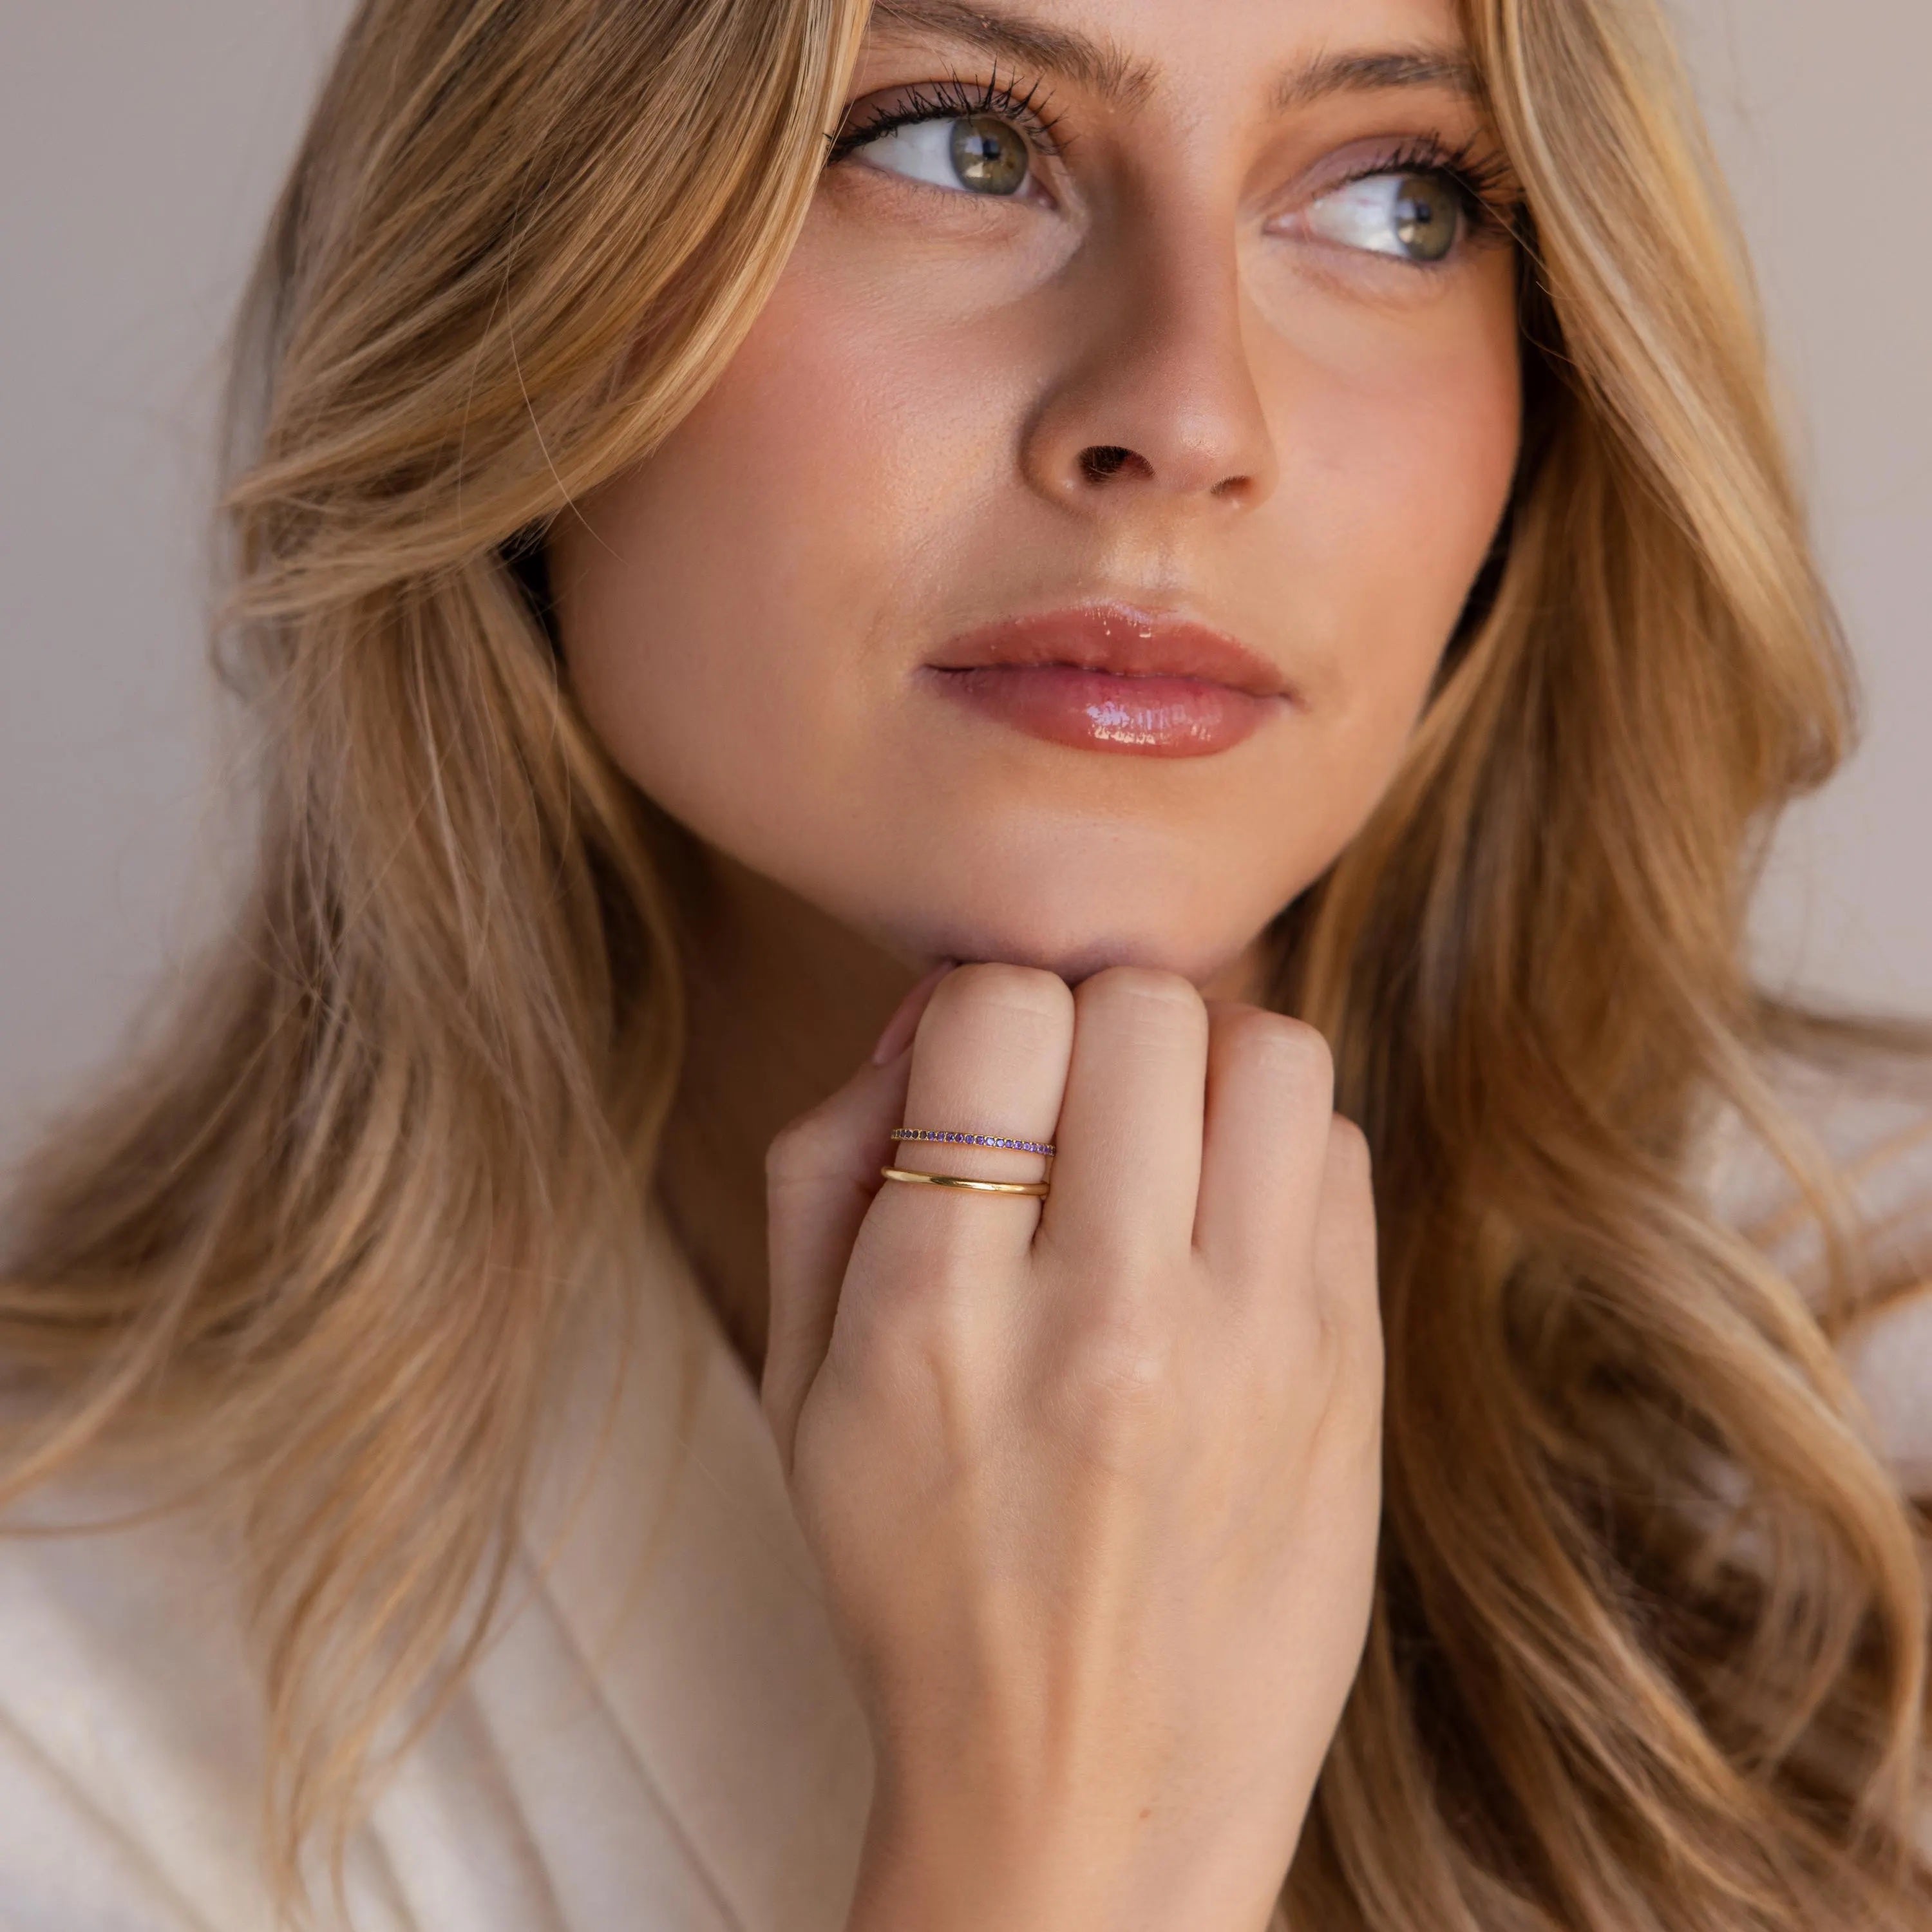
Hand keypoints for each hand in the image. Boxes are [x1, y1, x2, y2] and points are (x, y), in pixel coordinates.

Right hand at [763, 963, 1382, 1931]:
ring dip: (1202, 1067)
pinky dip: (1276, 1149)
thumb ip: (828, 1168)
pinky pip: (1340, 1151)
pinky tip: (1225, 1224)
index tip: (982, 1080)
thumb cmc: (918, 1579)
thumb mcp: (797, 1387)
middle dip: (1094, 1025)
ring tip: (1159, 1147)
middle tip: (1072, 1109)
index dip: (982, 1015)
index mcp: (936, 1320)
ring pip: (1270, 1050)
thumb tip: (930, 1018)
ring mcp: (1253, 1350)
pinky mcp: (1349, 1376)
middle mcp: (1107, 1322)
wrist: (1082, 1803)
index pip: (996, 1013)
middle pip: (1144, 1008)